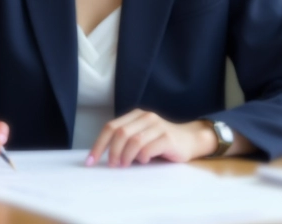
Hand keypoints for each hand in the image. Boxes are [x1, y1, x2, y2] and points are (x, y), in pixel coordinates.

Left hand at [86, 109, 215, 167]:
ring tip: (125, 165)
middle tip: (112, 165)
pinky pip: (148, 148)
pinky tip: (144, 161)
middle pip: (120, 132)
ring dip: (125, 156)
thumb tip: (103, 157)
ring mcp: (158, 126)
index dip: (98, 144)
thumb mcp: (141, 137)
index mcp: (136, 115)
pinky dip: (142, 157)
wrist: (190, 140)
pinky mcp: (168, 138)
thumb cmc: (161, 142)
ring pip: (133, 140)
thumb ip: (125, 141)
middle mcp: (146, 117)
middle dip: (112, 151)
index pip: (110, 127)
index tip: (90, 161)